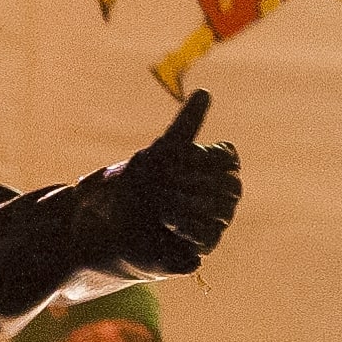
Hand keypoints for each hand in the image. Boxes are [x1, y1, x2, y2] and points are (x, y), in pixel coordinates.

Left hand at [95, 88, 241, 270]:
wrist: (112, 225)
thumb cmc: (136, 184)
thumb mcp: (160, 152)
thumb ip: (185, 125)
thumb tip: (205, 91)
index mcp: (212, 171)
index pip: (228, 160)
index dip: (203, 159)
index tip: (176, 160)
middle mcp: (218, 197)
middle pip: (229, 187)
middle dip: (193, 184)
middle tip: (162, 186)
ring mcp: (213, 224)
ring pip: (222, 213)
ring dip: (188, 206)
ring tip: (162, 208)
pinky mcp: (201, 250)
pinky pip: (209, 239)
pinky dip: (188, 231)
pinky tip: (169, 226)